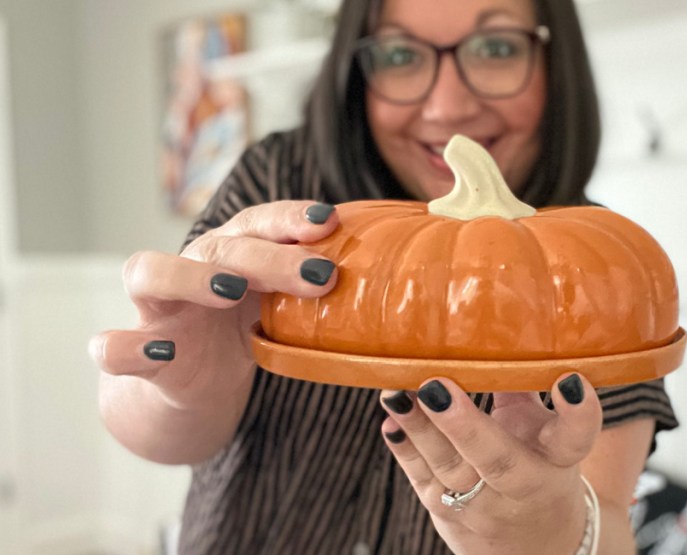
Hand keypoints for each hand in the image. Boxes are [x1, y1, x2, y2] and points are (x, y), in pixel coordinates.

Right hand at [89, 201, 339, 407]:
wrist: (194, 386)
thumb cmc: (244, 331)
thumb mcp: (283, 306)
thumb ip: (317, 286)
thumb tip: (389, 269)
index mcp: (232, 253)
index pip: (258, 222)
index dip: (289, 218)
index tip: (330, 222)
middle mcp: (191, 269)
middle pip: (220, 246)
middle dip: (269, 255)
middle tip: (318, 275)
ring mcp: (157, 310)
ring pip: (149, 272)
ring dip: (190, 275)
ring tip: (232, 290)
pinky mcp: (137, 355)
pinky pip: (111, 346)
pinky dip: (125, 346)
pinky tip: (164, 352)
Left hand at [380, 373, 602, 553]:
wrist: (533, 544)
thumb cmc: (538, 466)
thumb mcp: (545, 431)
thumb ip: (524, 387)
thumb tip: (498, 329)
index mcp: (559, 461)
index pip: (575, 437)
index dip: (578, 411)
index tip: (570, 380)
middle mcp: (525, 486)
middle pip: (498, 460)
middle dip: (465, 425)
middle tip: (436, 387)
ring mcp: (483, 505)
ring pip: (449, 468)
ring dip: (420, 429)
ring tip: (396, 393)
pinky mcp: (447, 511)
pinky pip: (422, 478)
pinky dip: (405, 448)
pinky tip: (391, 420)